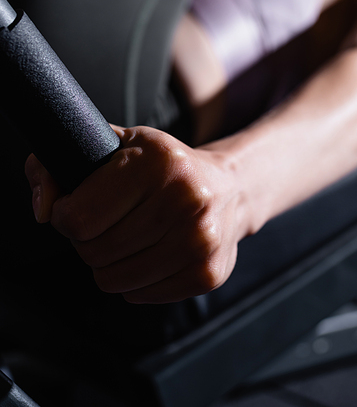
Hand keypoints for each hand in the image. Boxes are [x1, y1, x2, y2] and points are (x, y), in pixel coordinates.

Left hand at [25, 126, 248, 302]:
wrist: (229, 188)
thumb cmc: (164, 166)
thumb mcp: (117, 144)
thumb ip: (62, 162)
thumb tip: (44, 210)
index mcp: (158, 162)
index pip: (78, 218)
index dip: (66, 217)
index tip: (78, 208)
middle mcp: (185, 199)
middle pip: (95, 252)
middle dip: (88, 242)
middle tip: (106, 224)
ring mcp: (199, 240)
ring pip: (115, 280)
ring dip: (110, 265)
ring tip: (128, 239)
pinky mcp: (207, 273)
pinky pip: (141, 296)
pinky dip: (136, 281)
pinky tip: (151, 253)